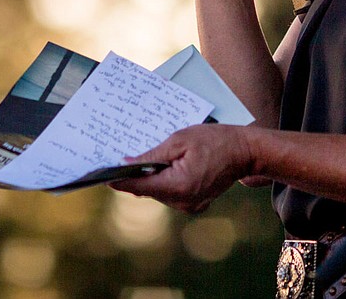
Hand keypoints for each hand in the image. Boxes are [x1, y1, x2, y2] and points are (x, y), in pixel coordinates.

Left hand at [109, 124, 254, 213]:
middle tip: (114, 161)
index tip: (100, 175)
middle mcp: (183, 202)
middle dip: (133, 176)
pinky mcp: (194, 203)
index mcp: (179, 186)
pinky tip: (158, 166)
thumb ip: (152, 155)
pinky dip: (162, 180)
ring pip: (158, 192)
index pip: (139, 186)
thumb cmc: (214, 140)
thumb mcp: (179, 140)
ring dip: (149, 178)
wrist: (245, 151)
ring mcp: (190, 205)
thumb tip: (127, 164)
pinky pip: (169, 192)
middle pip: (147, 190)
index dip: (119, 181)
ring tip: (136, 161)